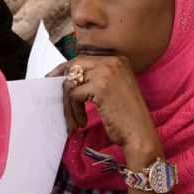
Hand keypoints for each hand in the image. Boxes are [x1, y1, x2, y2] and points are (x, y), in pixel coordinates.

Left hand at [63, 55, 165, 193]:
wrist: (140, 135)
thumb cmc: (127, 118)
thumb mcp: (112, 90)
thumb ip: (95, 79)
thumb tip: (67, 77)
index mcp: (118, 59)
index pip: (82, 59)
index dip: (65, 70)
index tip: (53, 79)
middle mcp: (113, 61)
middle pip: (73, 66)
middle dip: (60, 82)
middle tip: (54, 96)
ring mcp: (107, 72)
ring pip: (71, 82)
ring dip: (68, 105)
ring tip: (74, 121)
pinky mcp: (100, 86)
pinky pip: (73, 95)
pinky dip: (74, 111)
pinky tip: (82, 122)